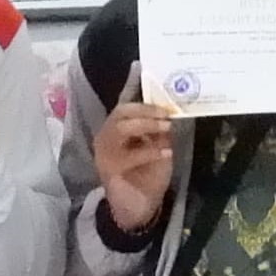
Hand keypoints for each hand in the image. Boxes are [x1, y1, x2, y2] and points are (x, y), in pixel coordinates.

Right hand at [93, 66, 176, 234]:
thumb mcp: (159, 148)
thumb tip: (170, 111)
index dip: (132, 85)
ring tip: (166, 129)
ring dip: (145, 125)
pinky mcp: (108, 170)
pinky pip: (127, 156)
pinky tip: (165, 154)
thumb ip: (159, 131)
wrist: (139, 208)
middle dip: (145, 110)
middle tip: (167, 114)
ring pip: (120, 128)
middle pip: (121, 112)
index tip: (141, 66)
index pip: (124, 103)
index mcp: (118, 128)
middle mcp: (107, 137)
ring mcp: (105, 153)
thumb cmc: (149, 175)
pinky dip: (148, 152)